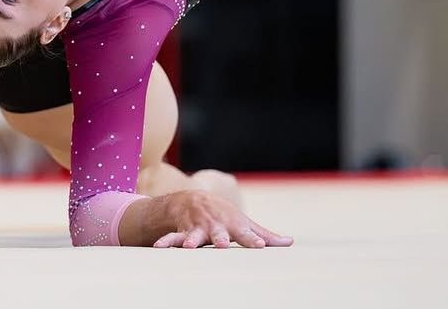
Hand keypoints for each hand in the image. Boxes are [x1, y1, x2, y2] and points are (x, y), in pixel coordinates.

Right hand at [154, 190, 292, 248]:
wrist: (192, 199)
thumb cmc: (223, 215)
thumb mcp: (243, 222)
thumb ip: (264, 234)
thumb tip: (289, 242)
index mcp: (233, 225)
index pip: (246, 234)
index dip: (253, 239)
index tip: (260, 245)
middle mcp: (215, 226)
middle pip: (218, 233)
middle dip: (220, 238)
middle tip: (222, 244)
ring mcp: (197, 228)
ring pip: (194, 235)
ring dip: (192, 240)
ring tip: (190, 247)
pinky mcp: (182, 231)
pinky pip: (173, 237)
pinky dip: (166, 241)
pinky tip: (158, 247)